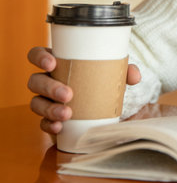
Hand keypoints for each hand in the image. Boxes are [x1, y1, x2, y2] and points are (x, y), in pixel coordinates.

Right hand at [27, 46, 141, 134]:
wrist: (104, 105)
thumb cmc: (103, 80)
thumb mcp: (114, 72)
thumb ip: (125, 71)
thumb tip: (135, 76)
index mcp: (59, 63)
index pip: (37, 55)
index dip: (39, 58)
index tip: (52, 64)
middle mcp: (47, 80)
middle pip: (35, 81)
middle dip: (50, 88)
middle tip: (68, 94)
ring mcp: (46, 100)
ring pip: (36, 103)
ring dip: (49, 109)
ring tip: (67, 114)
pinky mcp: (50, 118)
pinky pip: (42, 122)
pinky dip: (49, 125)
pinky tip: (59, 127)